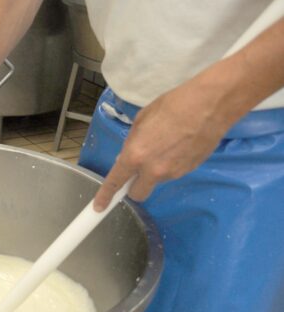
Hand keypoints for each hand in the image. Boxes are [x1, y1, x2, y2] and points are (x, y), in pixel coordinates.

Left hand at [93, 78, 232, 210]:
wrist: (212, 104)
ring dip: (155, 171)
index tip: (99, 207)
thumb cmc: (173, 105)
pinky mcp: (189, 171)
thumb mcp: (142, 119)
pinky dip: (171, 165)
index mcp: (136, 155)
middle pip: (138, 194)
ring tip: (166, 144)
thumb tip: (127, 156)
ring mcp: (173, 173)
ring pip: (156, 181)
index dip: (105, 196)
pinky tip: (179, 145)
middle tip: (138, 170)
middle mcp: (153, 170)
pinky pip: (173, 173)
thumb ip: (131, 142)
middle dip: (134, 186)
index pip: (115, 182)